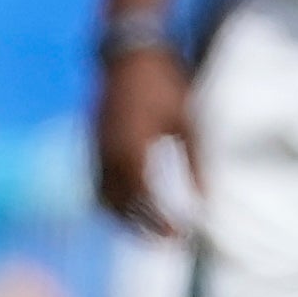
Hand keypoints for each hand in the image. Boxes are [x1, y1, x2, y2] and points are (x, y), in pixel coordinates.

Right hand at [94, 44, 195, 239]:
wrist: (129, 53)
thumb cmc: (166, 83)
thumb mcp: (190, 121)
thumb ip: (196, 164)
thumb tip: (206, 202)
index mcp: (133, 148)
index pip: (146, 200)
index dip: (162, 223)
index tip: (184, 237)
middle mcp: (108, 155)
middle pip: (121, 208)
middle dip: (144, 230)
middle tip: (171, 243)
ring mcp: (95, 151)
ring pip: (104, 201)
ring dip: (126, 222)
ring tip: (153, 232)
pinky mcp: (91, 147)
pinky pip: (98, 187)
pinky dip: (114, 205)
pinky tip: (134, 209)